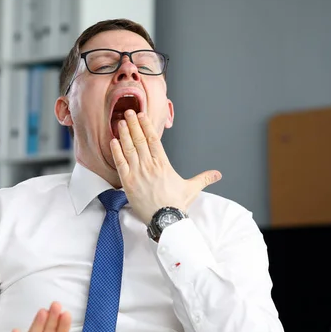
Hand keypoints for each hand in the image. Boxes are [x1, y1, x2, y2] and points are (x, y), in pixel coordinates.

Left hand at [111, 109, 221, 224]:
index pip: (153, 139)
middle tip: (128, 112)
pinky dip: (116, 151)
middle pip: (139, 140)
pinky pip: (120, 163)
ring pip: (129, 148)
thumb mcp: (192, 188)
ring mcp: (137, 173)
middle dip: (133, 124)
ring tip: (120, 122)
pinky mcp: (127, 182)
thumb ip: (203, 178)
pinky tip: (113, 141)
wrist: (165, 219)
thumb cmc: (176, 204)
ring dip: (124, 133)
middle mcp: (149, 165)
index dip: (147, 126)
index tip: (142, 116)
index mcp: (163, 164)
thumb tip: (217, 174)